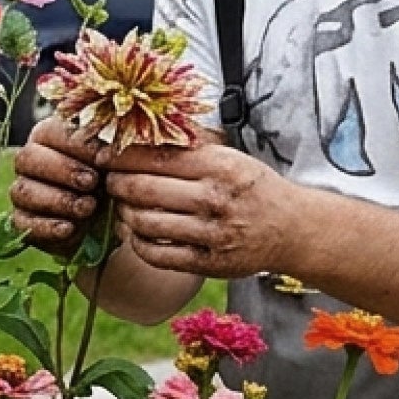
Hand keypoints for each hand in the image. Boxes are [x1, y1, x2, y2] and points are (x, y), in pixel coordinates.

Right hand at [8, 117, 110, 256]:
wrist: (104, 219)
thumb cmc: (106, 179)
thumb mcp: (111, 163)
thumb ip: (108, 150)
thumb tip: (108, 149)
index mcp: (47, 137)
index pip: (49, 132)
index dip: (75, 144)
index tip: (103, 157)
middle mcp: (28, 161)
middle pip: (28, 158)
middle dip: (63, 170)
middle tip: (92, 182)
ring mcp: (22, 192)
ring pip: (24, 191)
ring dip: (57, 200)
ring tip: (88, 208)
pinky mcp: (21, 221)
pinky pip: (23, 224)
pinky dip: (46, 227)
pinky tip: (68, 228)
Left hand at [105, 142, 291, 277]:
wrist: (292, 229)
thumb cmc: (253, 189)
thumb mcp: (230, 158)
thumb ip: (188, 149)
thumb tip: (138, 134)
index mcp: (219, 165)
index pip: (155, 156)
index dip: (121, 156)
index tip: (106, 156)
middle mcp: (214, 199)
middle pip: (142, 189)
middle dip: (115, 184)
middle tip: (109, 181)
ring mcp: (211, 235)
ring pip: (143, 222)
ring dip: (123, 214)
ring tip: (124, 206)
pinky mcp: (207, 264)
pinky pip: (155, 255)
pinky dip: (137, 243)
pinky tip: (138, 233)